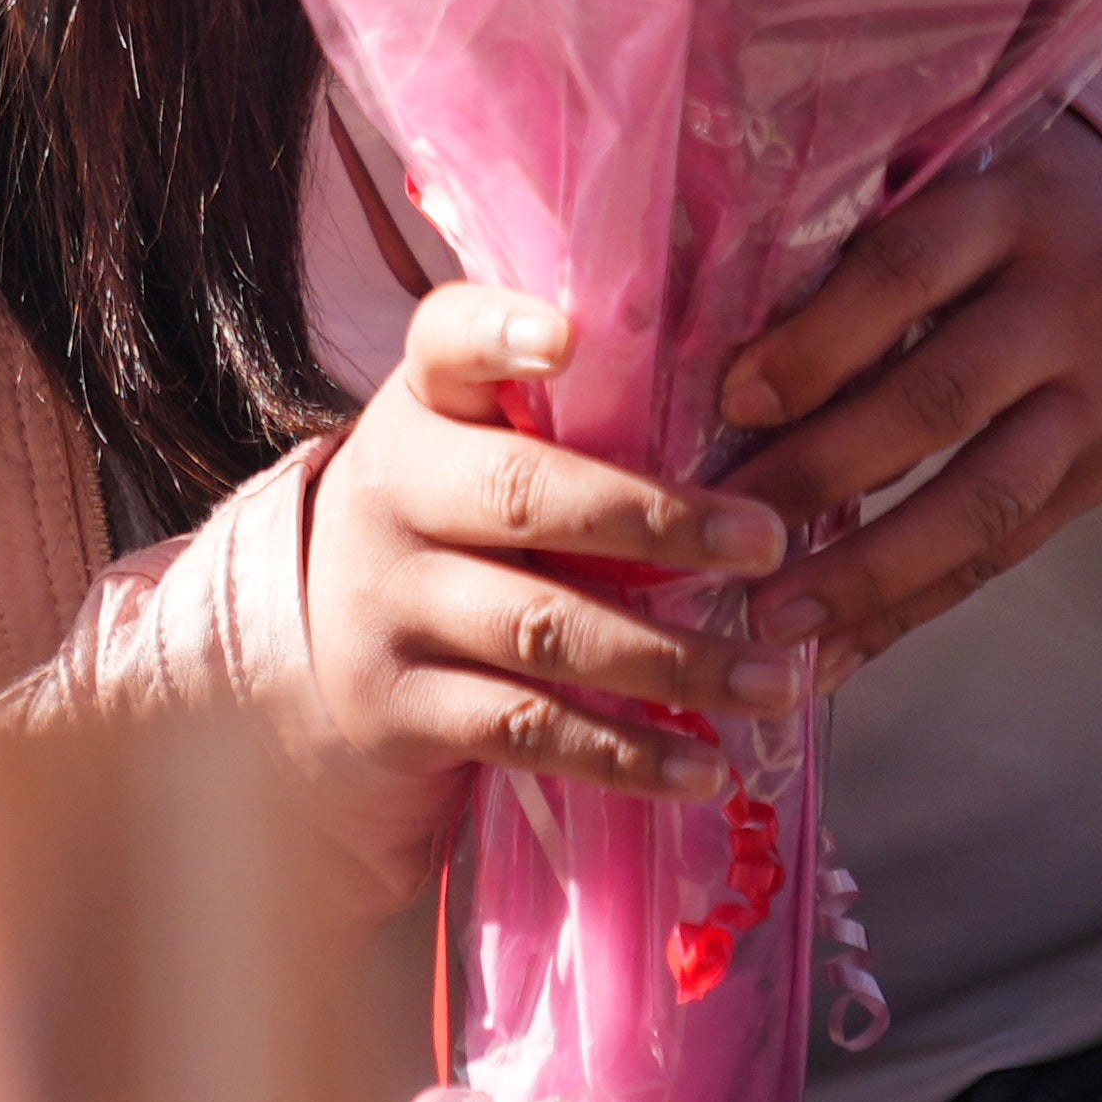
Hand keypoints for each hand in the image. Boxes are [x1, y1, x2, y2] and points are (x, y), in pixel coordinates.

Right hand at [302, 283, 794, 805]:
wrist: (324, 640)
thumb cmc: (453, 518)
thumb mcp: (471, 444)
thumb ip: (566, 418)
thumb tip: (758, 399)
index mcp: (422, 407)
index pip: (443, 341)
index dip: (498, 333)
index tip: (565, 338)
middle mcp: (392, 493)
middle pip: (521, 494)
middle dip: (656, 519)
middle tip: (769, 541)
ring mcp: (389, 605)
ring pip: (543, 628)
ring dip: (674, 660)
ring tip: (778, 677)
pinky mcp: (399, 708)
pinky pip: (527, 731)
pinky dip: (625, 753)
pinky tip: (704, 768)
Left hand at [714, 116, 1101, 679]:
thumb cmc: (1019, 208)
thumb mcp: (957, 174)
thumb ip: (860, 227)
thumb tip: (703, 316)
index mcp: (1008, 208)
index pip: (906, 271)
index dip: (817, 340)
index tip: (733, 400)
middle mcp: (1064, 304)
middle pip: (939, 397)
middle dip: (823, 470)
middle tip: (723, 524)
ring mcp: (1095, 399)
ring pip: (982, 500)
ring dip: (868, 572)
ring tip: (771, 621)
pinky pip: (1005, 555)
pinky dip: (915, 610)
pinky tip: (838, 653)